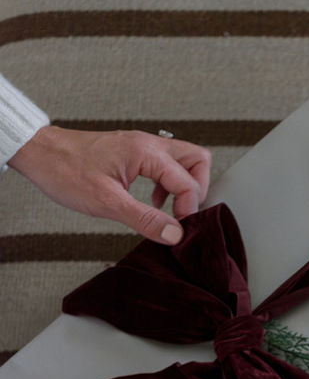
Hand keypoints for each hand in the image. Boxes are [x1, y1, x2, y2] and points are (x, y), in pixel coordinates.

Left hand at [8, 126, 211, 244]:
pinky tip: (154, 201)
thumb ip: (145, 219)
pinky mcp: (135, 153)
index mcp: (145, 152)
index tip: (178, 228)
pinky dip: (168, 185)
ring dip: (183, 186)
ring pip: (184, 161)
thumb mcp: (107, 202)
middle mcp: (148, 144)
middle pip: (197, 160)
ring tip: (170, 209)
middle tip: (184, 213)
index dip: (189, 208)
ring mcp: (142, 147)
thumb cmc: (65, 170)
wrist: (40, 154)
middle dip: (198, 189)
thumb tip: (174, 234)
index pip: (188, 181)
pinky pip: (165, 166)